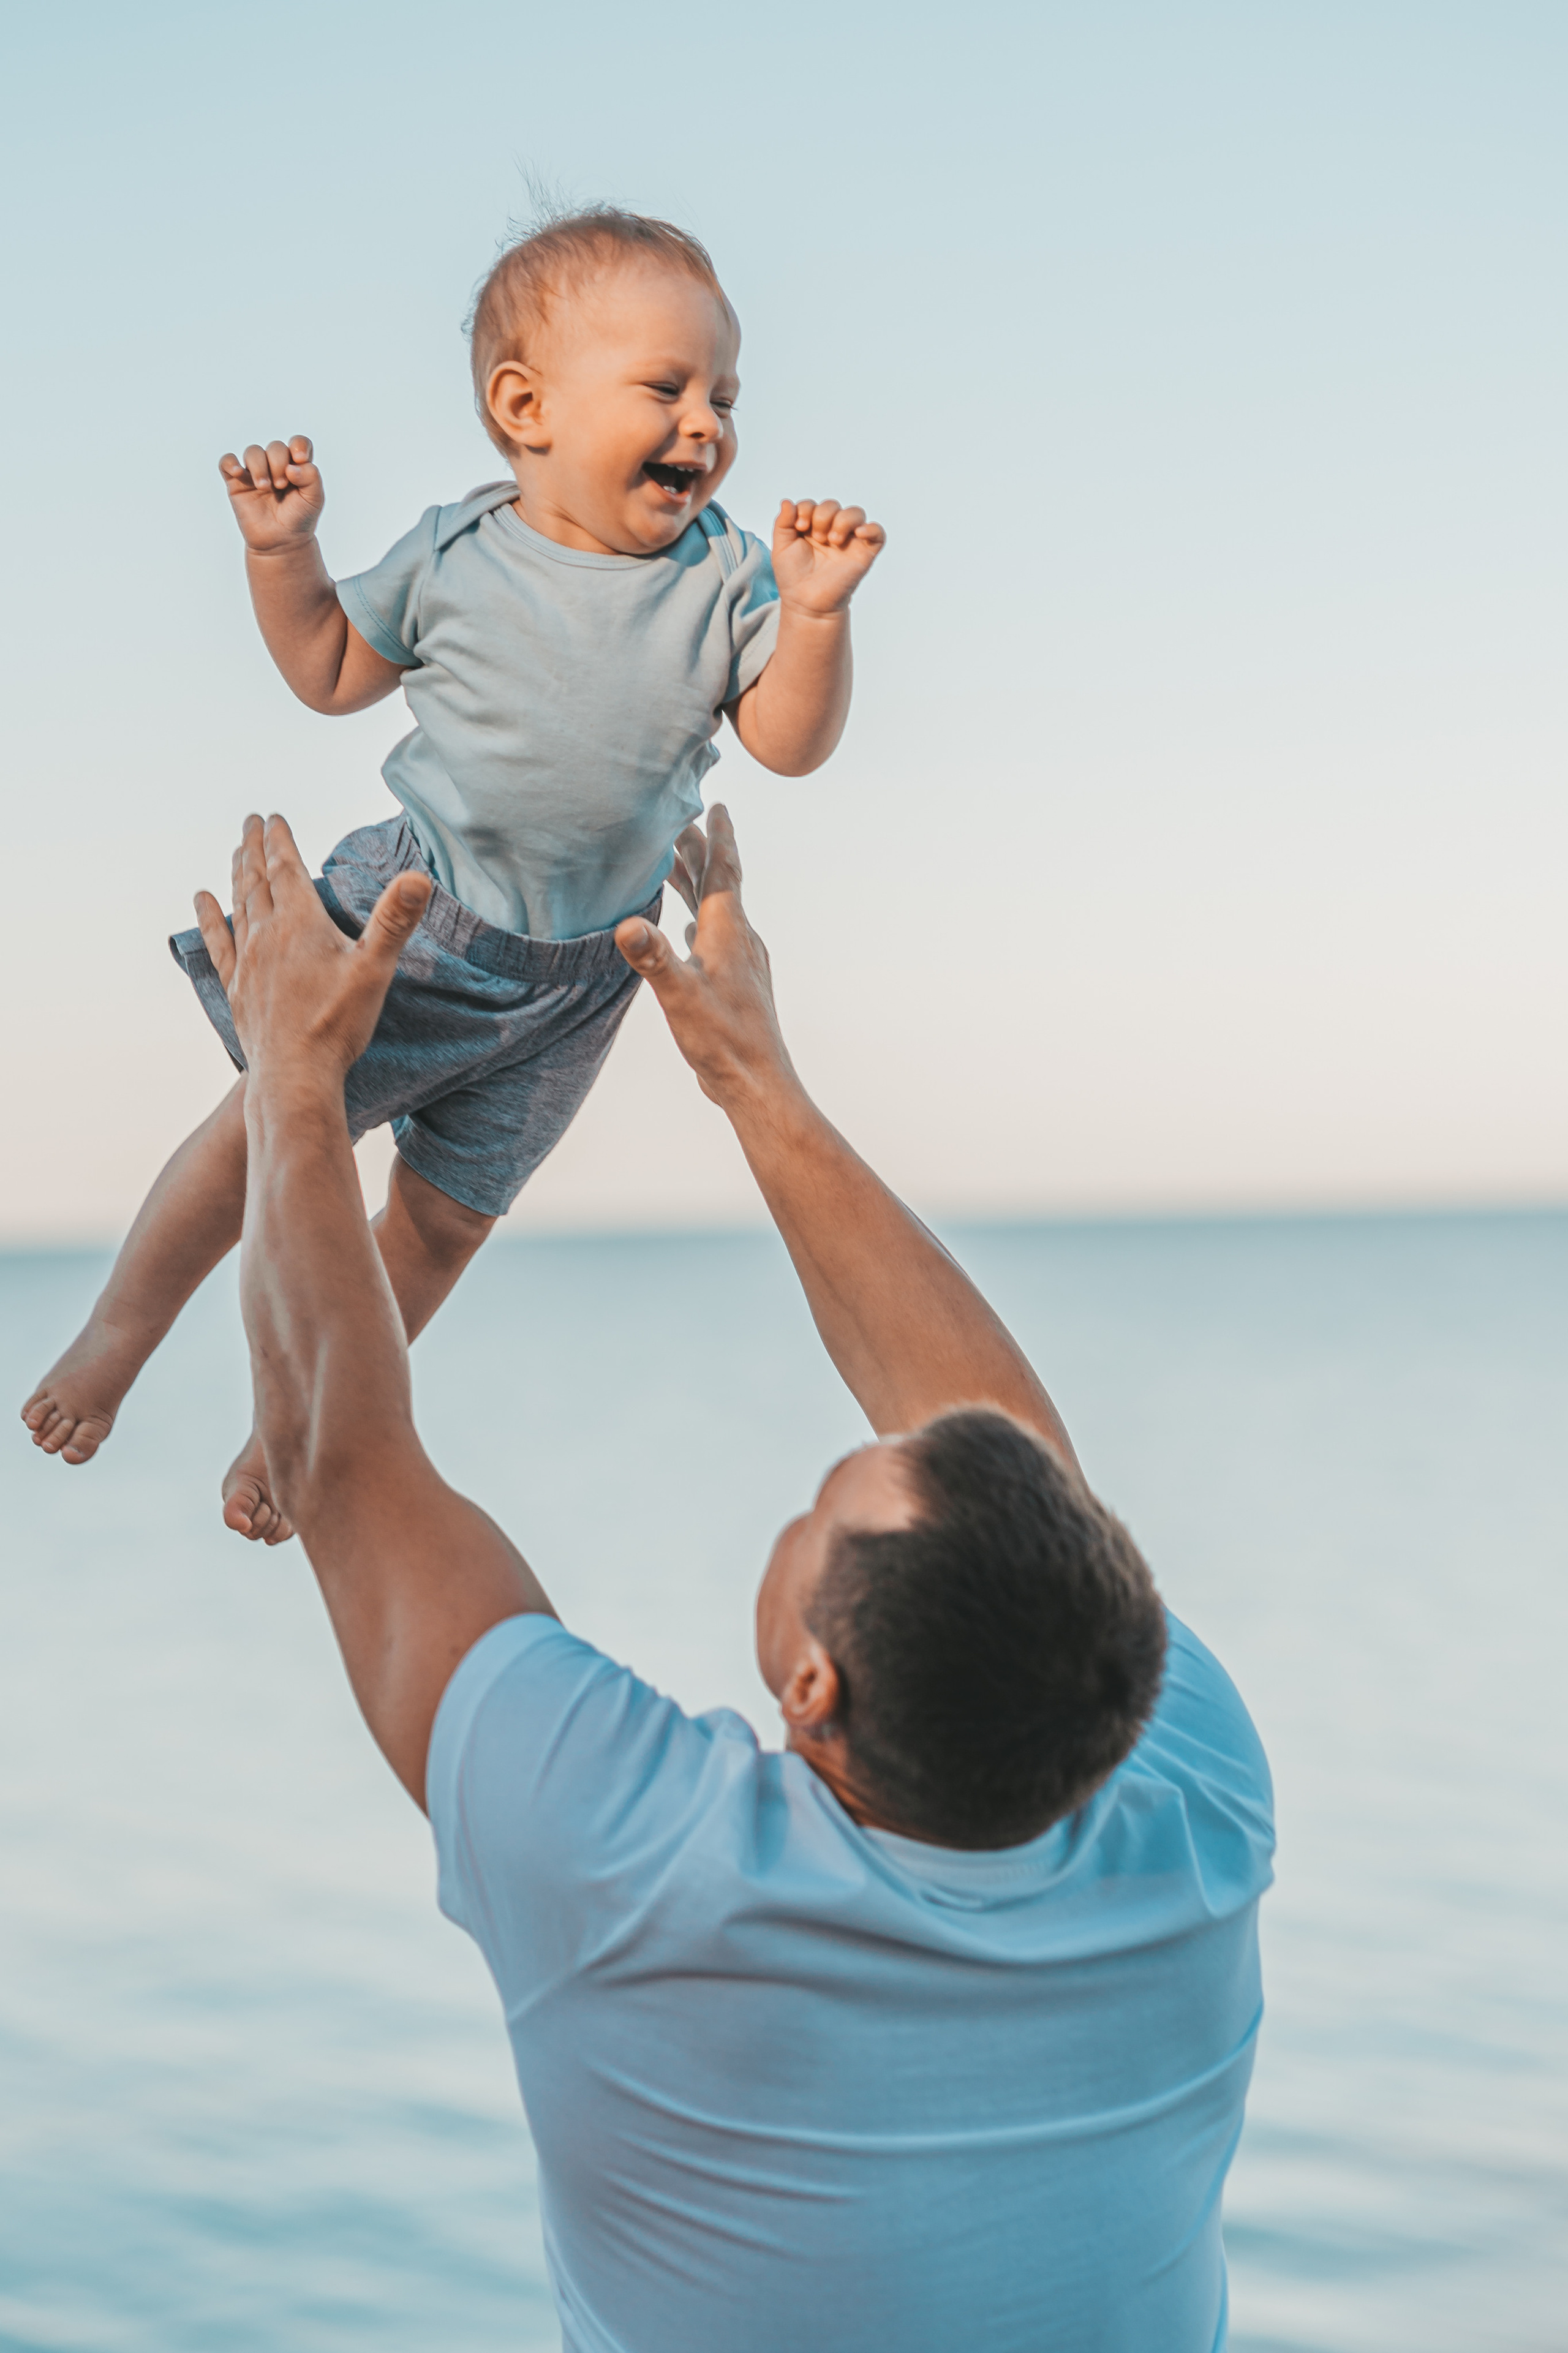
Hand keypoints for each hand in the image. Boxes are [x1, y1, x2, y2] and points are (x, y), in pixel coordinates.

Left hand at [194, 814, 430, 1082]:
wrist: (294, 1075)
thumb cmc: (337, 1024)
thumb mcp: (375, 968)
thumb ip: (395, 920)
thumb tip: (418, 878)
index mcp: (300, 923)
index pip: (286, 868)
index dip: (280, 840)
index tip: (274, 818)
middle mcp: (267, 935)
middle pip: (257, 879)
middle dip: (255, 848)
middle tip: (252, 822)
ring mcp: (247, 962)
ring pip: (239, 905)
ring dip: (237, 874)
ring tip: (236, 853)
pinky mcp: (237, 988)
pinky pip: (219, 942)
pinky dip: (210, 917)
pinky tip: (201, 901)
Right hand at [219, 435, 324, 553]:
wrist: (281, 542)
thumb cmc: (299, 519)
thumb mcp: (314, 499)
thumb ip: (311, 478)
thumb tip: (292, 466)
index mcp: (297, 466)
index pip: (298, 443)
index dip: (298, 445)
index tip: (299, 459)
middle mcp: (276, 465)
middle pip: (275, 447)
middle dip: (278, 463)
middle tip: (281, 485)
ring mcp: (255, 472)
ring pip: (253, 451)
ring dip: (259, 466)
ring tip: (265, 487)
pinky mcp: (237, 482)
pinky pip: (227, 462)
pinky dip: (231, 463)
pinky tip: (238, 472)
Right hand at [615, 807, 797, 1109]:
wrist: (757, 1082)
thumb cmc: (722, 1040)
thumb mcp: (680, 996)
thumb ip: (653, 958)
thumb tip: (626, 925)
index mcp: (728, 931)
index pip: (723, 871)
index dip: (717, 836)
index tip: (716, 804)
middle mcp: (739, 939)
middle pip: (717, 883)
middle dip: (698, 851)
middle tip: (679, 820)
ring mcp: (740, 961)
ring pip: (715, 909)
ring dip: (697, 884)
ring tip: (676, 865)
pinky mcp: (735, 983)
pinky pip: (716, 937)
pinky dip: (700, 920)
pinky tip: (691, 929)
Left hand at [771, 498, 885, 617]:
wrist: (807, 603)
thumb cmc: (794, 578)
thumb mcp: (781, 547)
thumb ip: (783, 523)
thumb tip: (788, 502)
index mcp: (812, 528)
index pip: (813, 505)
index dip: (806, 509)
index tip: (800, 527)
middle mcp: (831, 531)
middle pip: (833, 505)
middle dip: (822, 515)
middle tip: (817, 537)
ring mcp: (849, 542)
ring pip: (855, 513)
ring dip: (842, 520)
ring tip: (832, 540)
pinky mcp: (864, 554)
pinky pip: (878, 534)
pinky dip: (871, 528)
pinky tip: (859, 533)